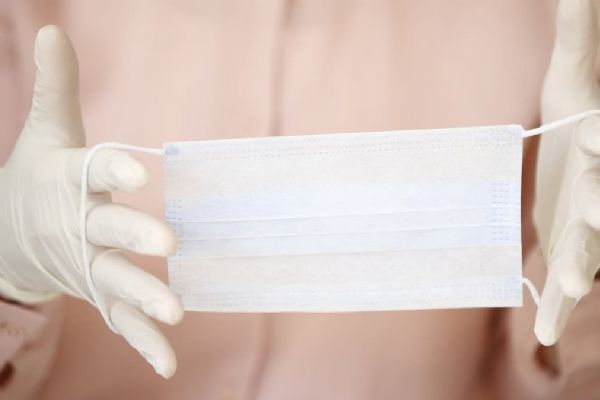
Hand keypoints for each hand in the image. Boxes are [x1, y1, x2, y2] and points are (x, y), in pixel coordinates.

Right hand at [0, 26, 182, 377]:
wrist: (10, 234)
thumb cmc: (38, 177)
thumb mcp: (48, 131)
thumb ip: (57, 87)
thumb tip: (53, 27)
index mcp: (68, 181)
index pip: (92, 170)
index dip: (113, 169)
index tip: (137, 169)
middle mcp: (78, 226)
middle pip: (107, 231)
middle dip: (134, 236)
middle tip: (168, 244)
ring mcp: (87, 265)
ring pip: (117, 281)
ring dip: (145, 297)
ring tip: (175, 312)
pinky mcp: (97, 292)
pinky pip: (121, 319)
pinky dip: (144, 342)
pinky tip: (169, 364)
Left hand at [534, 0, 599, 344]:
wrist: (578, 150)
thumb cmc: (576, 107)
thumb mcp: (576, 68)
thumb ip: (577, 31)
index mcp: (595, 145)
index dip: (599, 145)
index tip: (592, 138)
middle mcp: (597, 188)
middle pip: (599, 201)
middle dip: (596, 210)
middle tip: (591, 218)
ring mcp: (586, 224)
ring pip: (587, 249)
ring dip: (578, 267)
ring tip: (568, 287)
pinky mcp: (569, 248)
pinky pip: (564, 279)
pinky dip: (555, 304)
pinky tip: (543, 331)